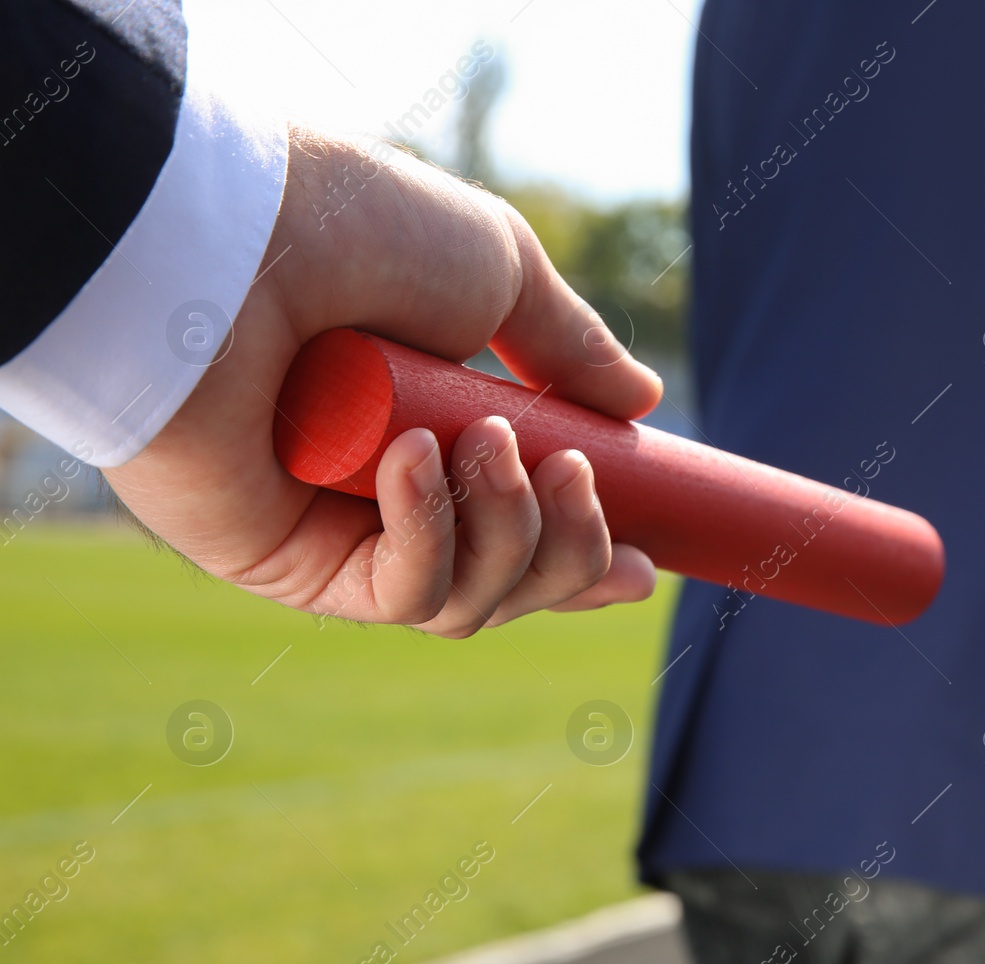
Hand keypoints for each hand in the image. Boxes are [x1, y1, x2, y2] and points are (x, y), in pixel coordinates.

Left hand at [104, 127, 662, 635]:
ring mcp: (331, 533)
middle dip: (569, 549)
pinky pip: (394, 593)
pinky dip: (428, 536)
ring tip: (487, 445)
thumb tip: (641, 401)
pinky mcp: (281, 562)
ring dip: (509, 534)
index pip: (517, 532)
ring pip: (464, 602)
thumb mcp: (500, 273)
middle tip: (572, 472)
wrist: (232, 232)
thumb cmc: (359, 232)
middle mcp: (380, 494)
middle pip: (508, 584)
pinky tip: (411, 457)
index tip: (645, 562)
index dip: (584, 560)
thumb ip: (571, 348)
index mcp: (431, 430)